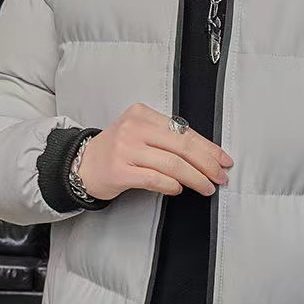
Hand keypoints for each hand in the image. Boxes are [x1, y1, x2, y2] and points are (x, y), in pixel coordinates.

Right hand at [78, 103, 233, 200]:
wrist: (80, 165)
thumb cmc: (116, 151)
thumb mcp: (139, 133)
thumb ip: (167, 139)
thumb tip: (205, 155)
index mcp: (143, 114)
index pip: (184, 131)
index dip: (209, 148)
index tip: (223, 160)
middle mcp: (134, 128)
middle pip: (182, 146)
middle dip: (207, 164)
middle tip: (220, 177)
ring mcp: (126, 149)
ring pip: (172, 164)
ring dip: (195, 178)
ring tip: (206, 187)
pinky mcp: (120, 171)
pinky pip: (155, 179)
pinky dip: (172, 185)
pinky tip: (180, 190)